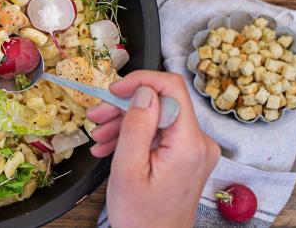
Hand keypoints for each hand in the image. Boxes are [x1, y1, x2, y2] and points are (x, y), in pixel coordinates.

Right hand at [86, 71, 219, 227]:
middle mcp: (199, 143)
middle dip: (125, 106)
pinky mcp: (187, 155)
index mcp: (188, 144)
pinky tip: (111, 146)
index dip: (141, 81)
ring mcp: (194, 149)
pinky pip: (159, 134)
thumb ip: (137, 126)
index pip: (172, 88)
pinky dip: (135, 136)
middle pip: (161, 103)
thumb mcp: (128, 169)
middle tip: (96, 116)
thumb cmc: (141, 217)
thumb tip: (144, 90)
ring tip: (98, 136)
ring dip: (125, 122)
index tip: (114, 90)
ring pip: (157, 117)